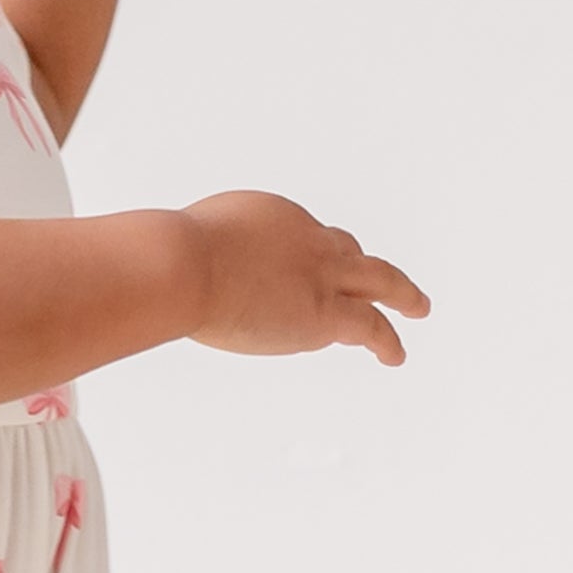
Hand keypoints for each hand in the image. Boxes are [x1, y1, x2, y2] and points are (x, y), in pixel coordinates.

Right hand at [183, 192, 430, 363]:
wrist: (184, 265)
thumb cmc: (165, 258)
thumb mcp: (179, 244)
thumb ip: (185, 256)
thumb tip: (156, 267)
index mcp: (270, 218)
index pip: (300, 240)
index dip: (305, 260)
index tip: (295, 279)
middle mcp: (305, 239)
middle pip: (347, 250)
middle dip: (367, 265)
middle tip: (386, 279)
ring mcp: (320, 274)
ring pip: (377, 280)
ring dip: (400, 295)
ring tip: (416, 309)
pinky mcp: (324, 313)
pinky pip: (369, 326)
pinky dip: (386, 340)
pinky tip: (394, 355)